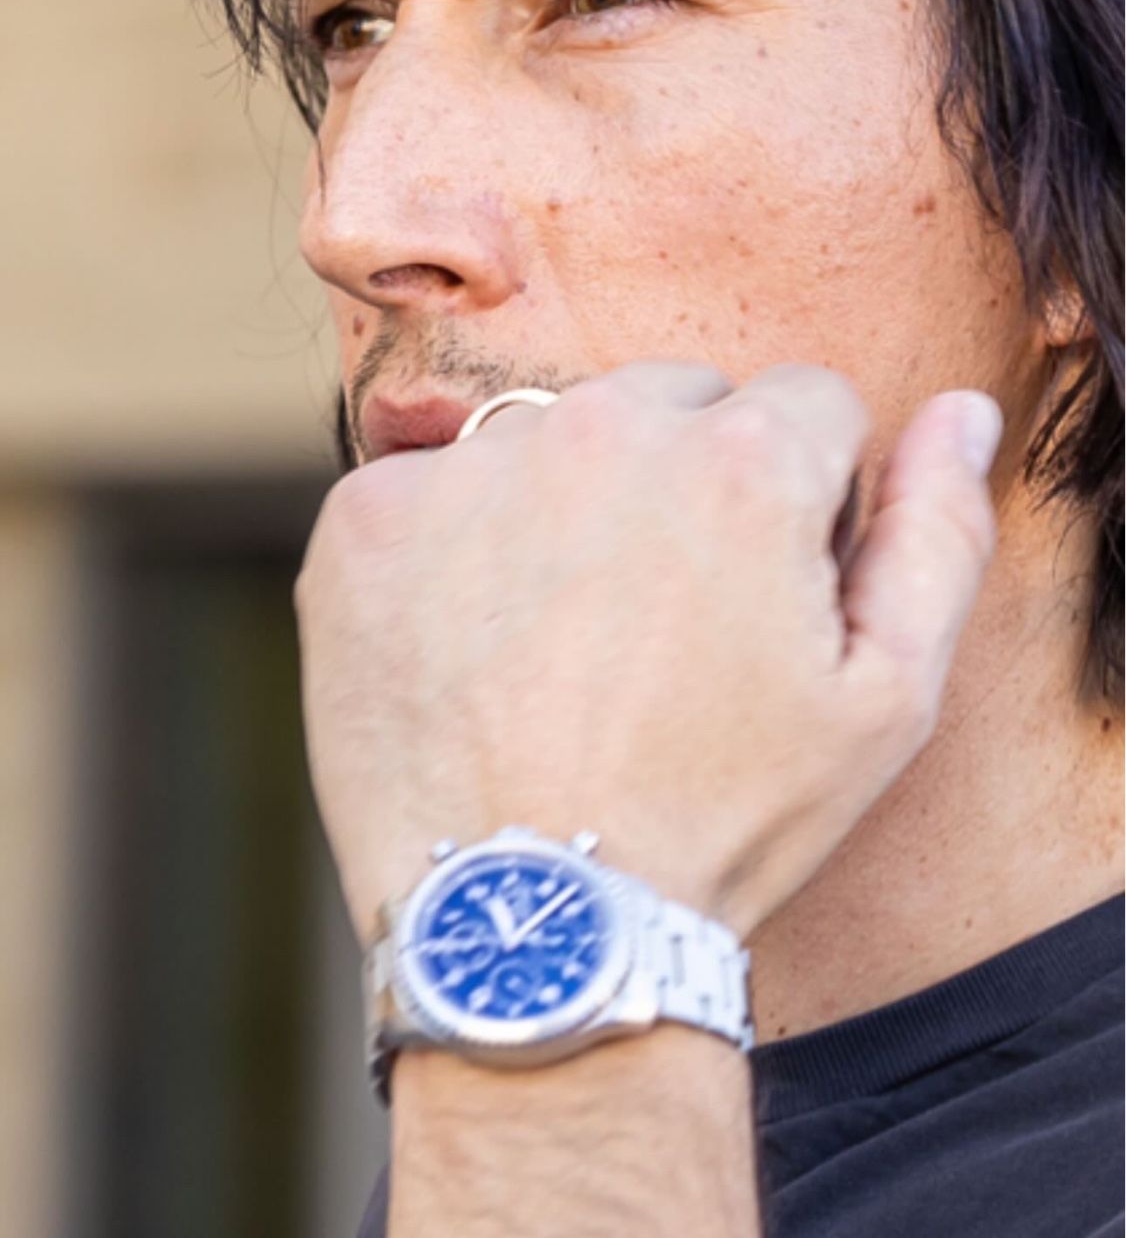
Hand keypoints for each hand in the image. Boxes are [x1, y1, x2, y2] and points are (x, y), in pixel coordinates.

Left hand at [294, 362, 1000, 943]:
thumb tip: (957, 414)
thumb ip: (938, 533)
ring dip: (571, 504)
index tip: (768, 591)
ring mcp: (471, 471)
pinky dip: (456, 547)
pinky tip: (478, 650)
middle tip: (664, 622)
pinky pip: (437, 486)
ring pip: (555, 436)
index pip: (806, 402)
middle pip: (678, 399)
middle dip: (690, 479)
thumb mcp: (885, 702)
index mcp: (743, 463)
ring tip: (568, 647)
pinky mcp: (366, 519)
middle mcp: (604, 433)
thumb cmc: (722, 824)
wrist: (535, 937)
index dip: (806, 500)